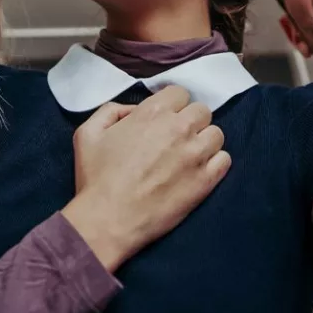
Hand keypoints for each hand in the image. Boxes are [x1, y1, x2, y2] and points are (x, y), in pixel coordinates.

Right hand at [61, 86, 229, 271]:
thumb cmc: (95, 178)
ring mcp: (195, 154)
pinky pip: (225, 159)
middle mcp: (178, 127)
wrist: (108, 220)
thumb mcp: (88, 133)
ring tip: (190, 156)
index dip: (172, 105)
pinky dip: (215, 163)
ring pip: (216, 134)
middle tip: (176, 139)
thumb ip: (111, 110)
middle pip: (202, 110)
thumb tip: (133, 110)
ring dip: (204, 141)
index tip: (165, 120)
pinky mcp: (206, 180)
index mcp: (152, 112)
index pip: (180, 93)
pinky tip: (199, 171)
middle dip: (190, 121)